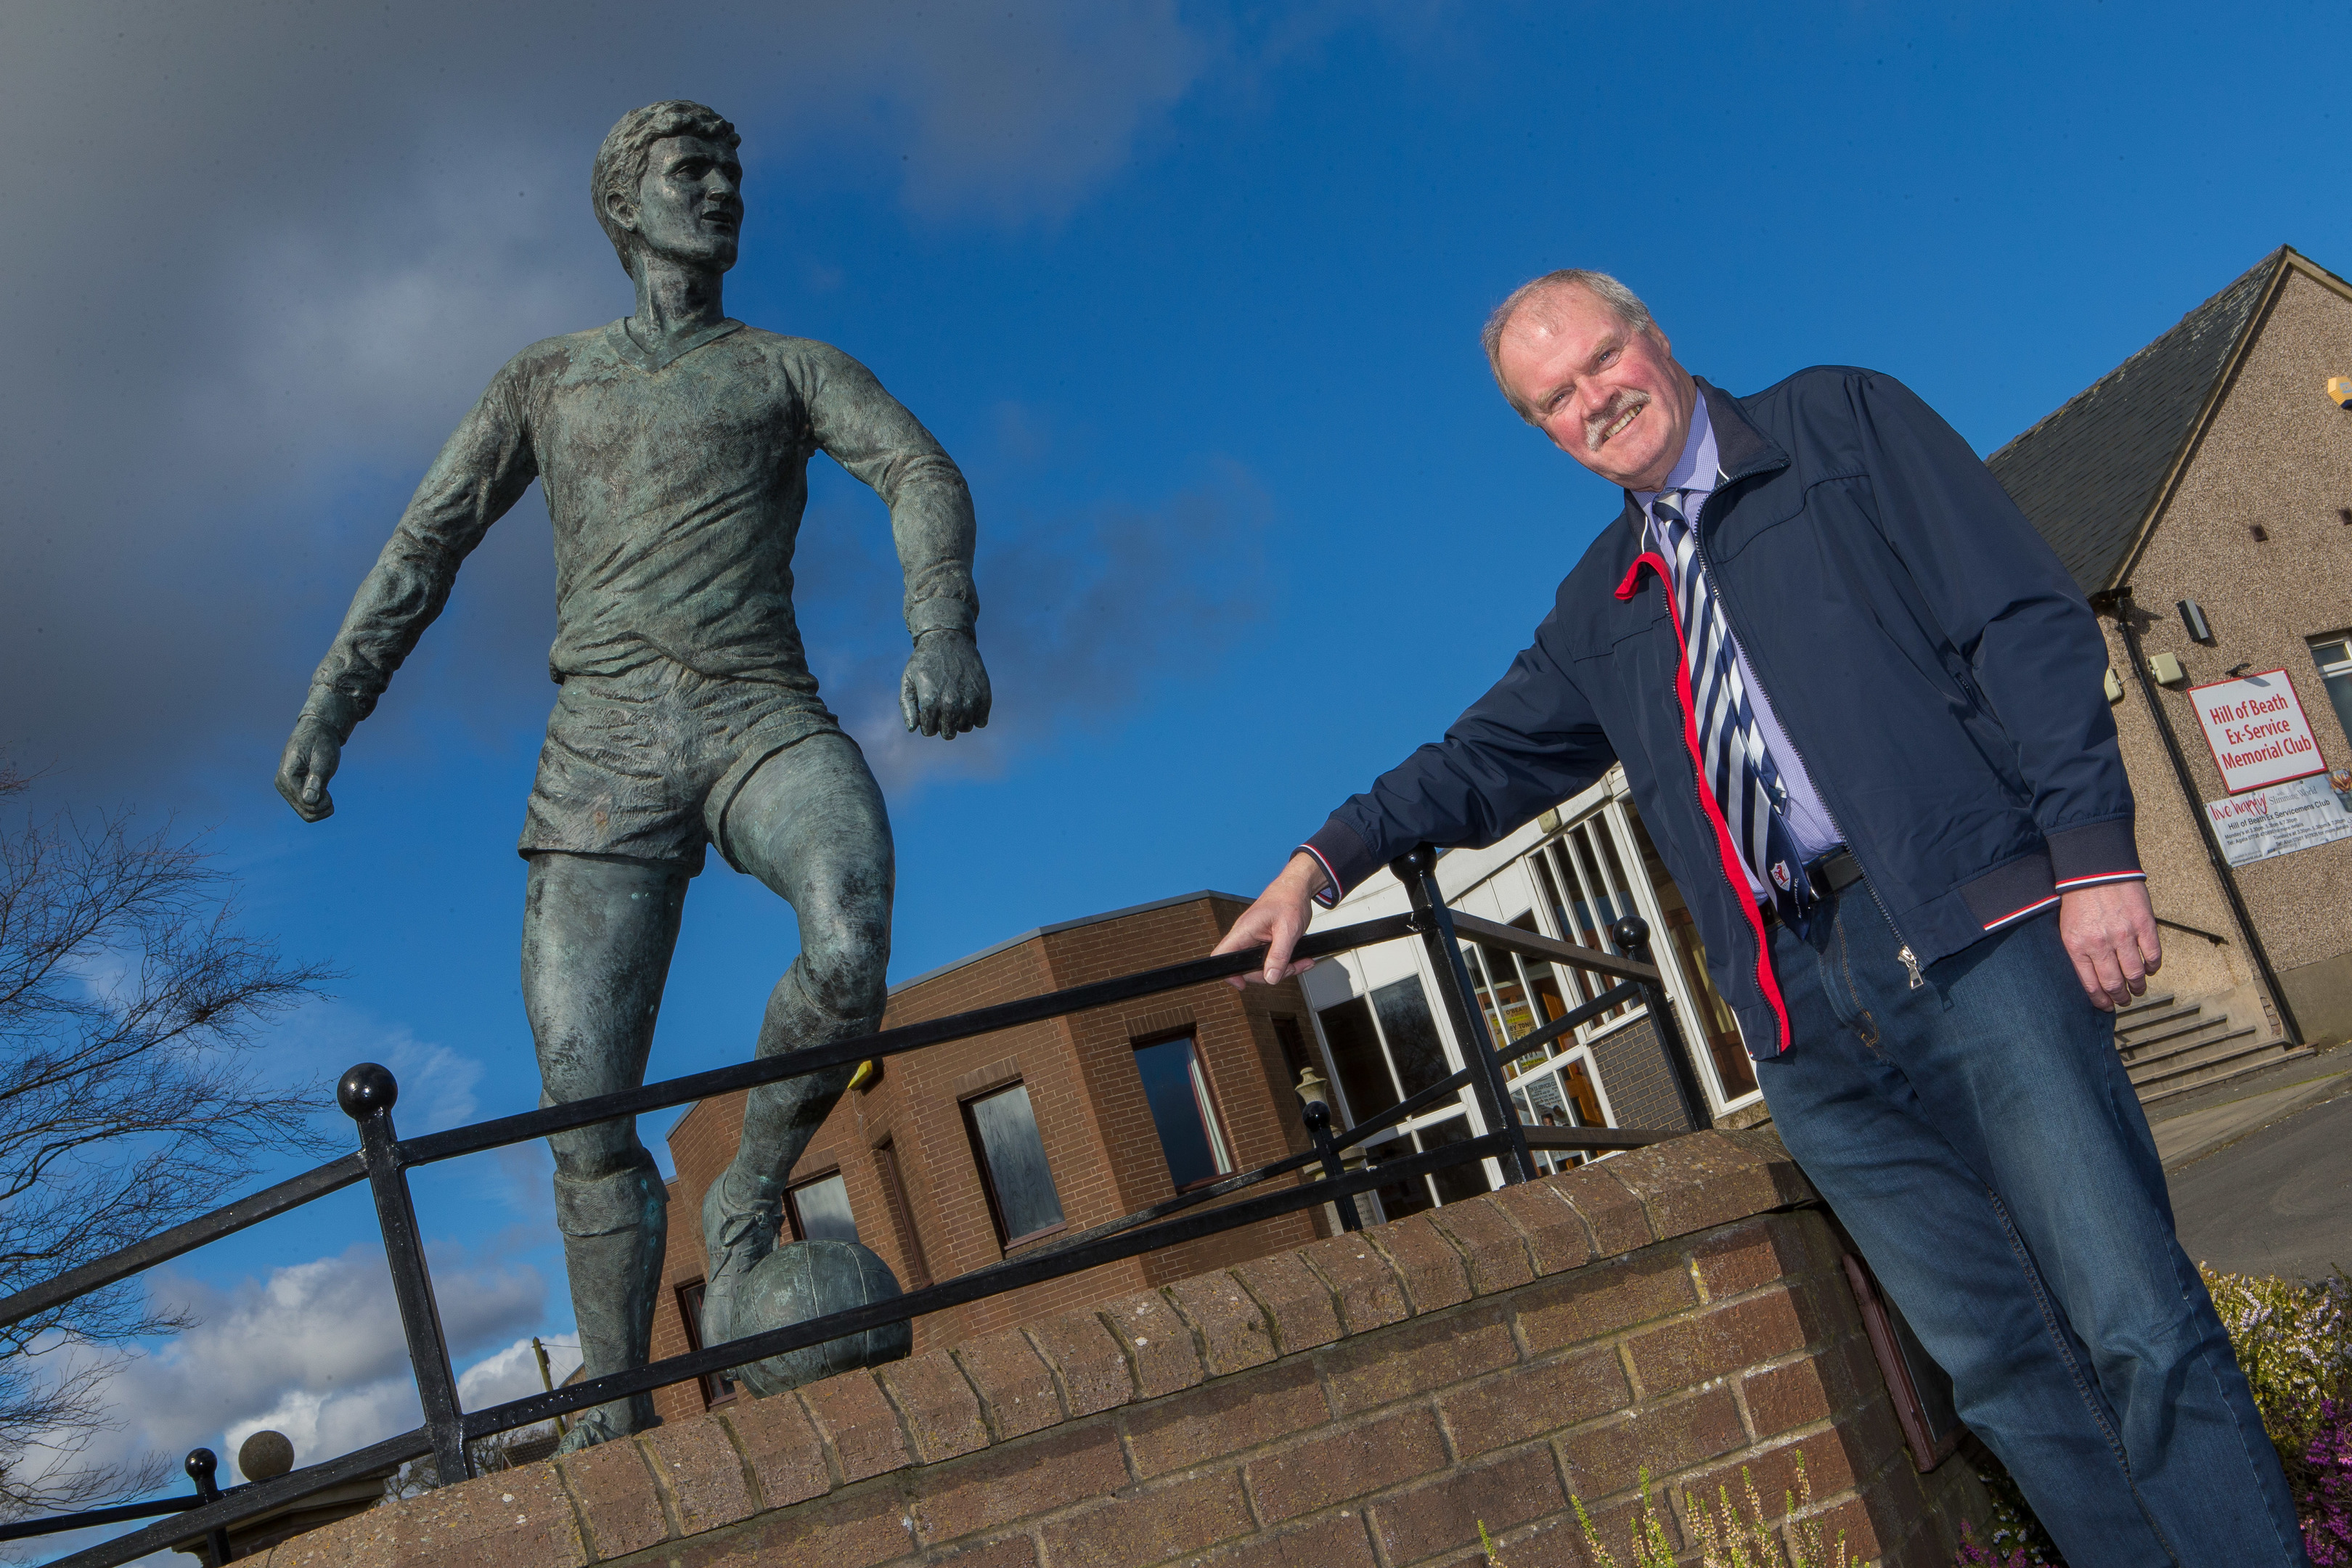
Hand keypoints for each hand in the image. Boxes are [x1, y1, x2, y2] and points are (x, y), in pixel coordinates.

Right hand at [274, 693, 358, 822]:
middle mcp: (282, 784)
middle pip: (306, 812)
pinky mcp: (293, 789)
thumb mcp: (323, 758)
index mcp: (286, 776)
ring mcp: (286, 788)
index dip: (323, 801)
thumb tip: (309, 800)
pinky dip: (318, 805)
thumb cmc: (322, 742)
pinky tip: (322, 792)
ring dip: (321, 807)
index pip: (305, 804)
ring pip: (306, 813)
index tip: (329, 791)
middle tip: (329, 792)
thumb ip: (316, 778)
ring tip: (326, 791)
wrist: (318, 730)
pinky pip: (306, 808)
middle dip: (322, 806)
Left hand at [900, 630, 990, 738]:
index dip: (926, 723)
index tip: (927, 712)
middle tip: (941, 709)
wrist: (948, 638)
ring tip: (954, 704)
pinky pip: (981, 722)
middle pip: (948, 734)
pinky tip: (968, 703)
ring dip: (959, 721)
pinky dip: (975, 717)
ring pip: (965, 728)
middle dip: (942, 725)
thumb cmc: (924, 661)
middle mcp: (951, 703)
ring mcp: (970, 699)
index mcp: (930, 700)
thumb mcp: (908, 680)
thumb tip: (913, 729)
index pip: (929, 731)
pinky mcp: (985, 695)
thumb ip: (907, 706)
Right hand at [1213, 852, 1330, 987]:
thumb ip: (1279, 955)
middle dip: (1270, 973)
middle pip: (1246, 967)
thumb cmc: (1289, 900)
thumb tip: (1271, 978)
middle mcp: (1245, 936)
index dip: (1228, 973)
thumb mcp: (1288, 930)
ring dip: (1282, 969)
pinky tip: (1299, 960)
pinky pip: (1270, 959)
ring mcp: (1254, 939)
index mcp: (1244, 930)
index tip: (1242, 984)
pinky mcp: (1263, 942)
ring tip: (1300, 962)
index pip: (1221, 956)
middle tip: (1290, 968)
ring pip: (1261, 965)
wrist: (1296, 888)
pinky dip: (1285, 963)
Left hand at [2059, 880, 2161, 1011]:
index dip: (2100, 1000)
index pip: (2090, 984)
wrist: (2096, 867)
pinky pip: (2153, 955)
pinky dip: (2153, 966)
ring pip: (2136, 974)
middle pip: (2114, 983)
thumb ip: (2078, 951)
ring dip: (2138, 986)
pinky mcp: (2144, 925)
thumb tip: (2090, 976)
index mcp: (2077, 946)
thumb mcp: (2066, 927)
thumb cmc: (2078, 896)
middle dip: (2120, 997)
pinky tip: (2150, 969)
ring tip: (2137, 989)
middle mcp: (2100, 944)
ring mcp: (2124, 935)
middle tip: (2123, 1000)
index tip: (2106, 1006)